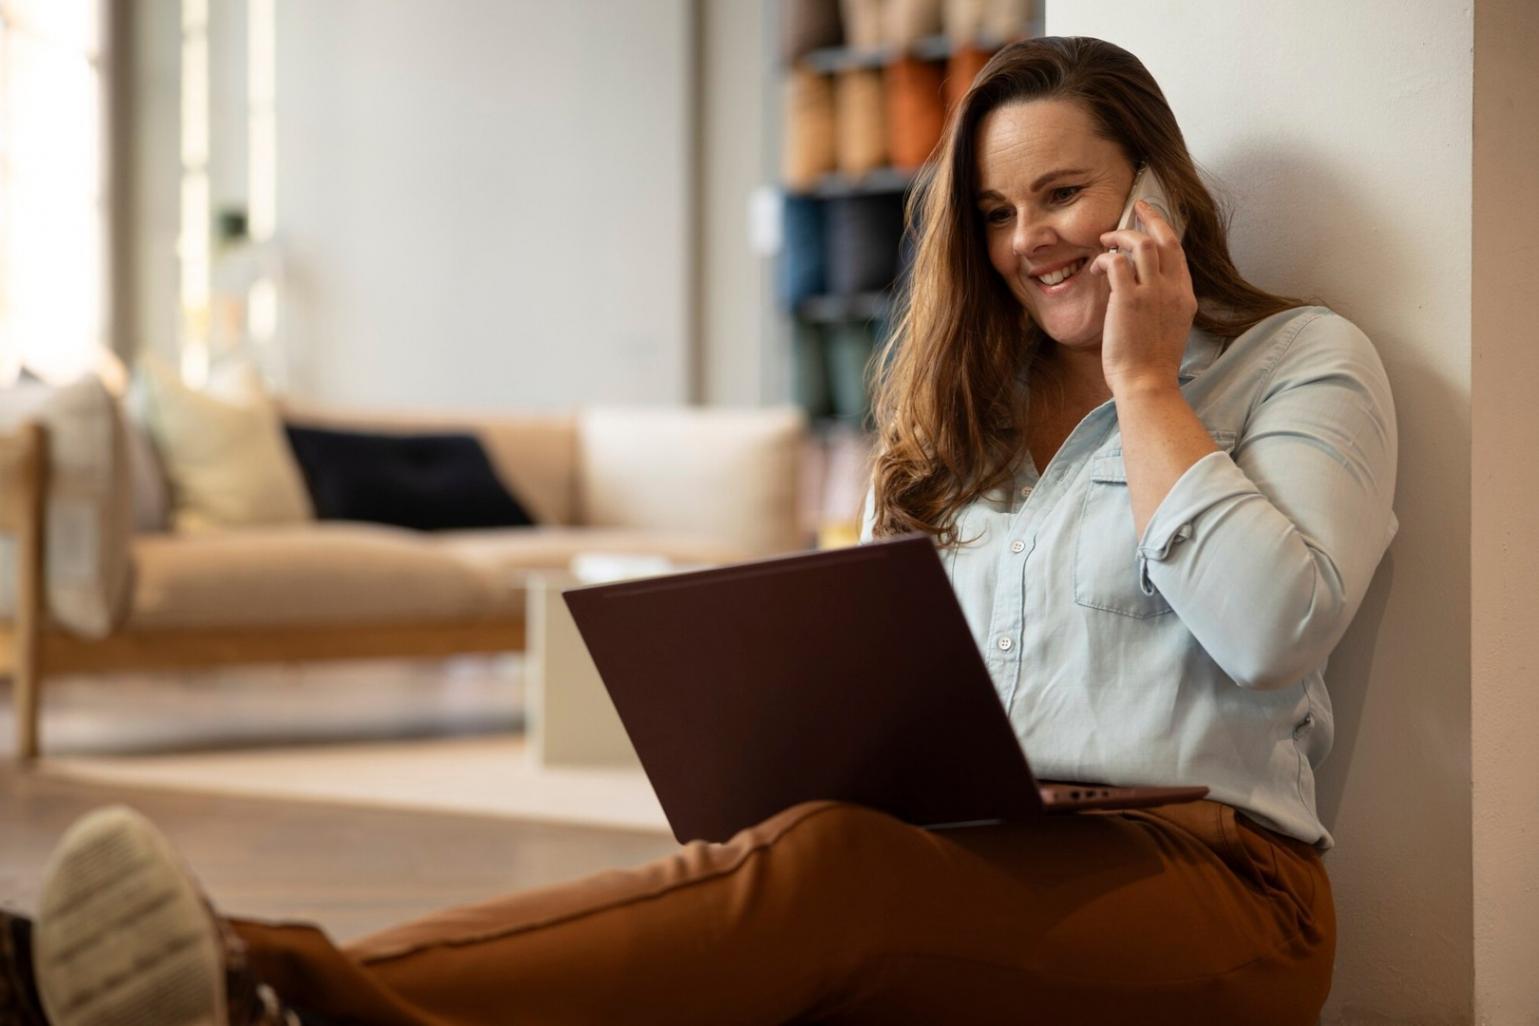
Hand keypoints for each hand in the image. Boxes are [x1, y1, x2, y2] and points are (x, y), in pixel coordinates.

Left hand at [1088, 200, 1197, 395]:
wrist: (1147, 383)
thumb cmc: (1152, 364)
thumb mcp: (1171, 328)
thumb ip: (1165, 304)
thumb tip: (1149, 288)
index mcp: (1185, 296)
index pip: (1178, 252)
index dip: (1164, 229)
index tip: (1151, 217)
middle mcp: (1173, 290)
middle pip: (1165, 239)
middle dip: (1150, 217)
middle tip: (1134, 207)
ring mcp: (1153, 293)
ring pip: (1141, 244)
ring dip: (1121, 236)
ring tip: (1106, 239)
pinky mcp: (1129, 300)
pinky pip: (1116, 263)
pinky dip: (1104, 259)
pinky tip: (1096, 268)